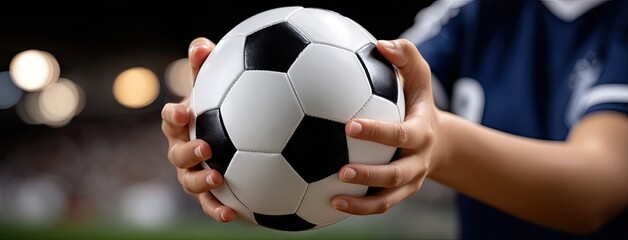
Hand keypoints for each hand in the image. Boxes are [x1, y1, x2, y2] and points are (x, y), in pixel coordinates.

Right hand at [161, 37, 235, 221]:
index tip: (185, 110)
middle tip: (205, 146)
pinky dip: (216, 210)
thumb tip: (200, 46)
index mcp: (183, 125)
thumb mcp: (217, 86)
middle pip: (175, 152)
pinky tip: (232, 215)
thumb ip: (206, 67)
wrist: (235, 143)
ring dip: (200, 181)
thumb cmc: (222, 109)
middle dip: (187, 150)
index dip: (174, 114)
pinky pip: (209, 205)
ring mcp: (192, 174)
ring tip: (217, 178)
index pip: (172, 118)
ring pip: (188, 181)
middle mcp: (182, 150)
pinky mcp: (208, 195)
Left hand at [332, 39, 440, 214]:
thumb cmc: (418, 102)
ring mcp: (410, 182)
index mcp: (421, 132)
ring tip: (333, 199)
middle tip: (341, 171)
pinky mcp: (400, 195)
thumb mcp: (419, 77)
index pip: (401, 134)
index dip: (377, 132)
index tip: (349, 126)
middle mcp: (418, 161)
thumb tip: (382, 44)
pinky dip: (358, 210)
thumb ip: (405, 56)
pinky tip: (329, 205)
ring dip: (362, 204)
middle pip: (397, 174)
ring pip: (388, 199)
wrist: (439, 141)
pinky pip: (380, 207)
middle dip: (370, 175)